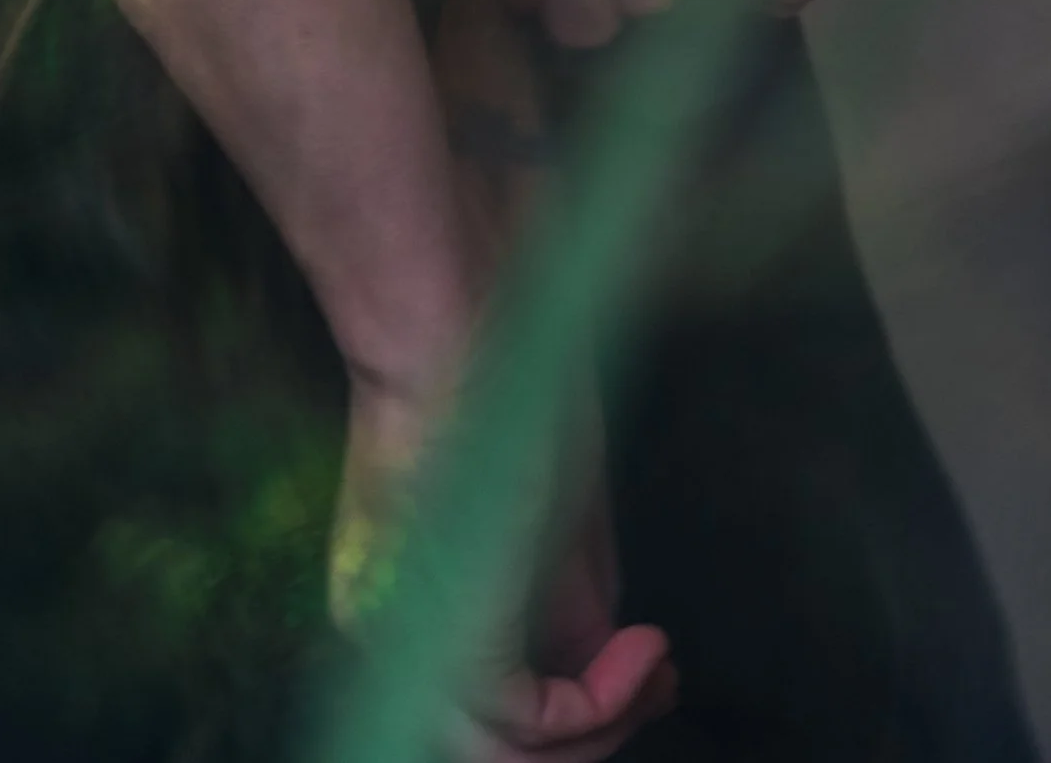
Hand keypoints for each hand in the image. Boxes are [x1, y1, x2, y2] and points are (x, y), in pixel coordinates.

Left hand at [333, 369, 674, 759]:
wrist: (457, 332)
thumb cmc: (504, 390)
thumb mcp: (550, 516)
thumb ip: (569, 607)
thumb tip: (608, 667)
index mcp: (404, 613)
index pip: (486, 708)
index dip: (573, 713)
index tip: (646, 668)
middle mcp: (392, 647)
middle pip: (493, 748)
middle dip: (594, 735)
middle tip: (658, 685)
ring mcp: (414, 650)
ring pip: (504, 758)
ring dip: (600, 731)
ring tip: (651, 671)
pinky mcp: (451, 644)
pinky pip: (531, 723)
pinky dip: (602, 704)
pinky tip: (643, 651)